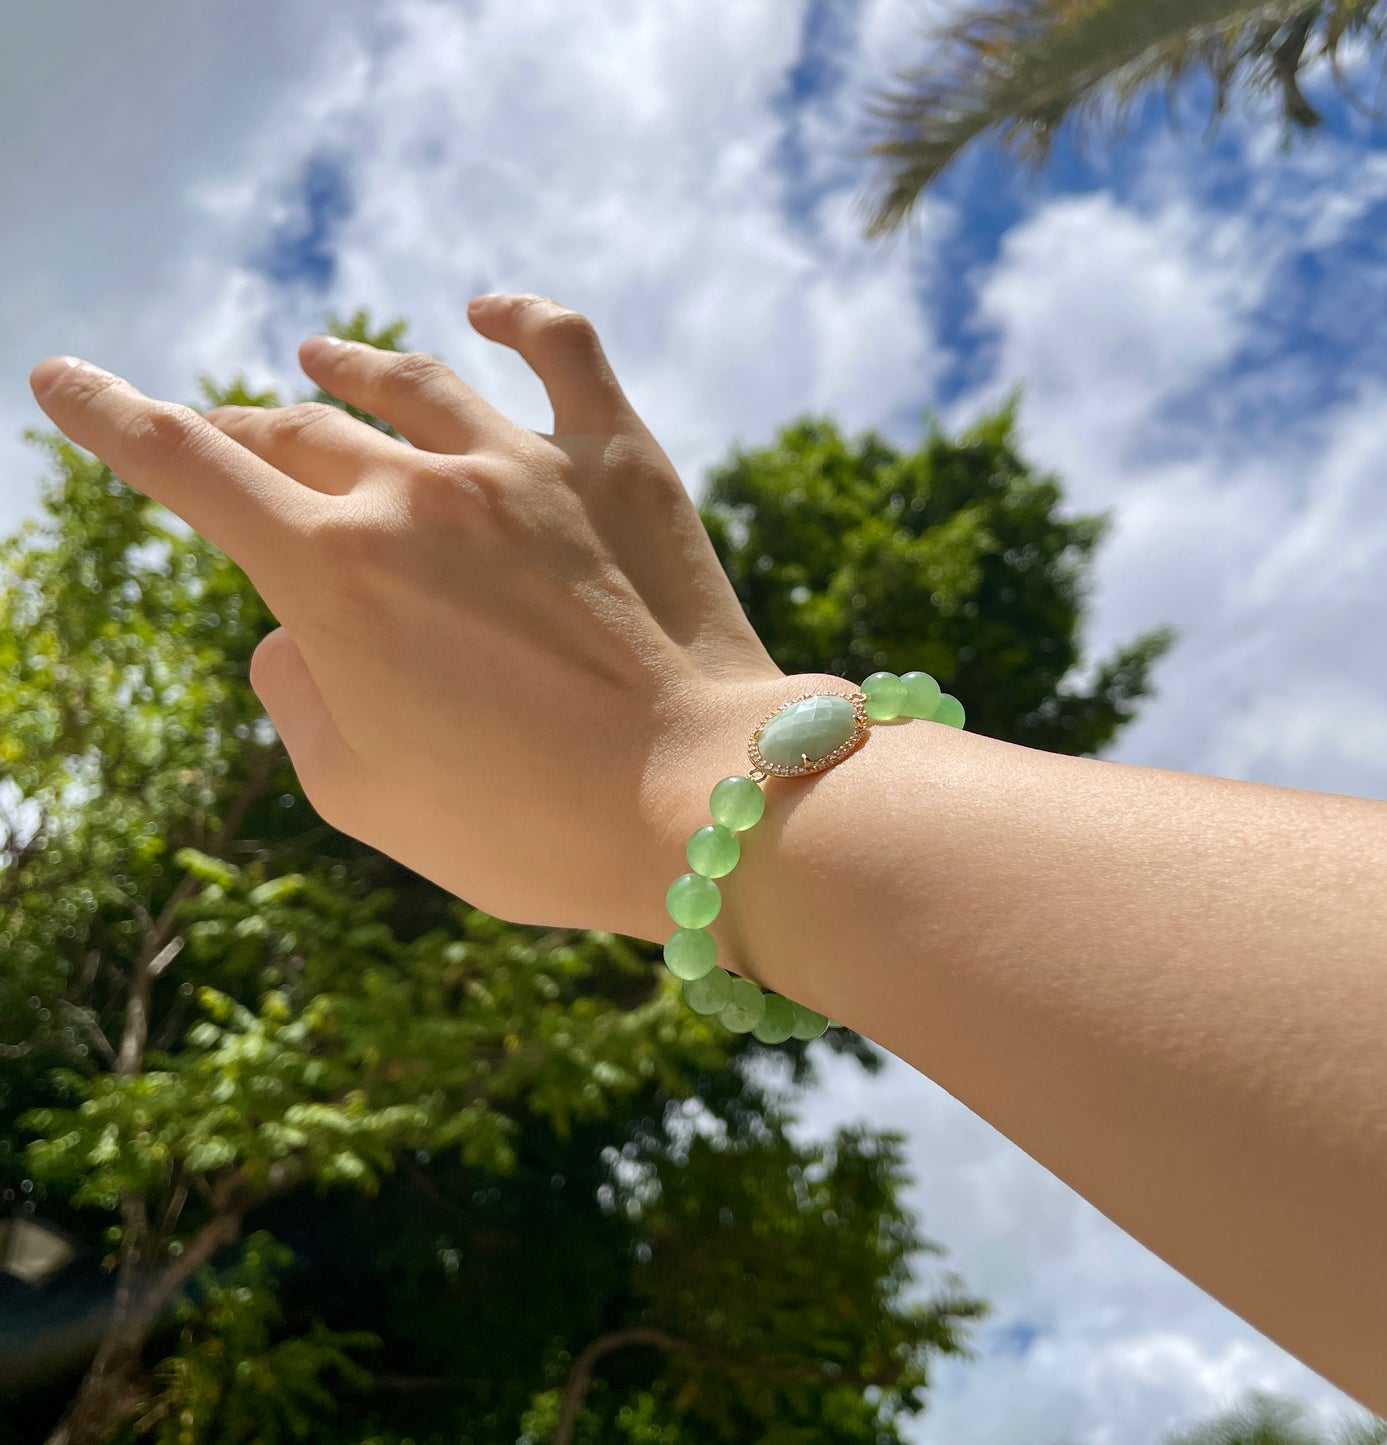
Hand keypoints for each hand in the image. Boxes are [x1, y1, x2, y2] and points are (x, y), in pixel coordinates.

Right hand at [29, 294, 789, 941]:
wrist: (699, 802)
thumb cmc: (527, 826)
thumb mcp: (362, 794)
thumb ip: (297, 697)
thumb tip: (287, 630)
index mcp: (331, 574)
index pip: (189, 467)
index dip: (112, 421)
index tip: (64, 381)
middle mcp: (415, 492)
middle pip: (297, 431)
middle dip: (244, 431)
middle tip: (224, 434)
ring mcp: (524, 464)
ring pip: (410, 382)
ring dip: (351, 365)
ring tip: (321, 352)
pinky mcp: (620, 461)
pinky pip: (562, 352)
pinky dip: (519, 317)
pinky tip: (488, 308)